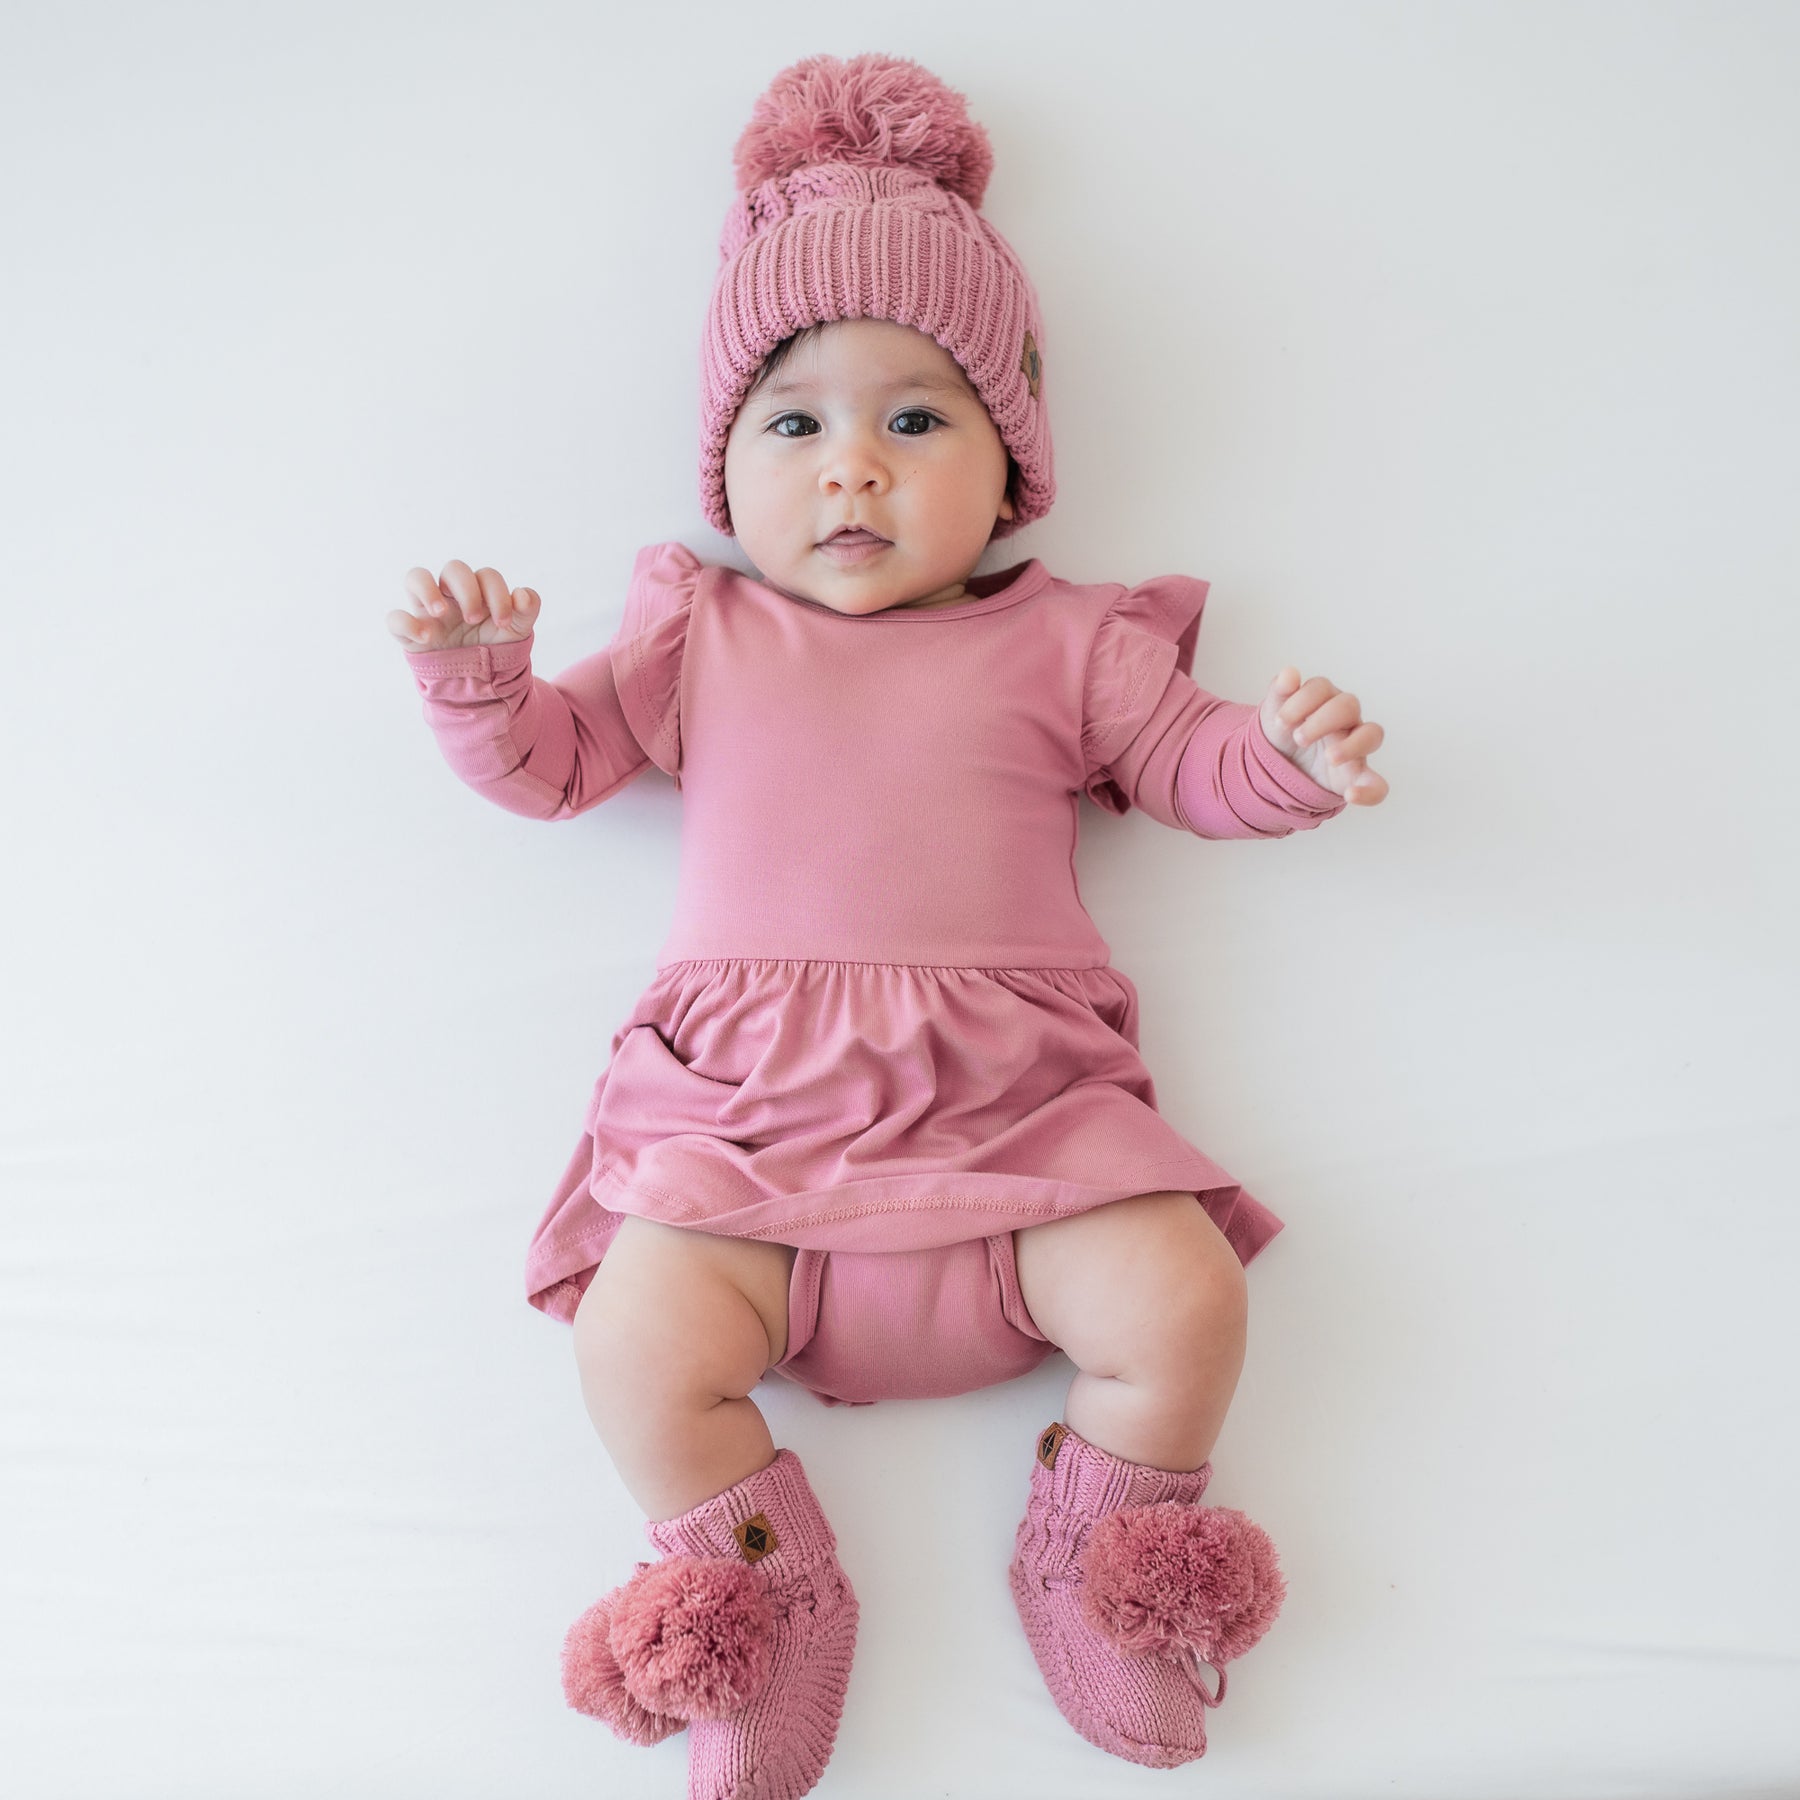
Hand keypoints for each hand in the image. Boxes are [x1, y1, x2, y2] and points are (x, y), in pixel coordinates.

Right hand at [386, 560, 541, 652]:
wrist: (479, 682)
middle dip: (468, 590)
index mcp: (478, 591)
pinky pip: (395, 619)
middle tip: (475, 619)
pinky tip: (426, 637)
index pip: (485, 575)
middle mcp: (451, 595)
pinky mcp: (410, 634)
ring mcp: (427, 612)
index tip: (504, 622)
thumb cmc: (494, 647)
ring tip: (441, 612)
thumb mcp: (517, 631)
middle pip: (453, 568)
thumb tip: (523, 594)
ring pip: (415, 577)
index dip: (497, 593)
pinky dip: (406, 623)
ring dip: (428, 590)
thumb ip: (526, 611)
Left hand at [1259, 667, 1387, 805]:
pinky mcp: (1356, 778)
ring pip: (1372, 734)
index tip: (1280, 722)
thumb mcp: (1273, 714)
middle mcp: (1344, 720)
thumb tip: (1290, 672)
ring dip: (1352, 745)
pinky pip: (1377, 785)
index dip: (1302, 701)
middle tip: (1299, 738)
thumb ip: (1280, 693)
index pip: (1322, 689)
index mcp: (1323, 701)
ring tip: (1330, 758)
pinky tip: (1351, 796)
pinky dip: (1370, 791)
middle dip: (1322, 720)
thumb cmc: (1283, 733)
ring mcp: (1354, 748)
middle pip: (1349, 705)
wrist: (1279, 767)